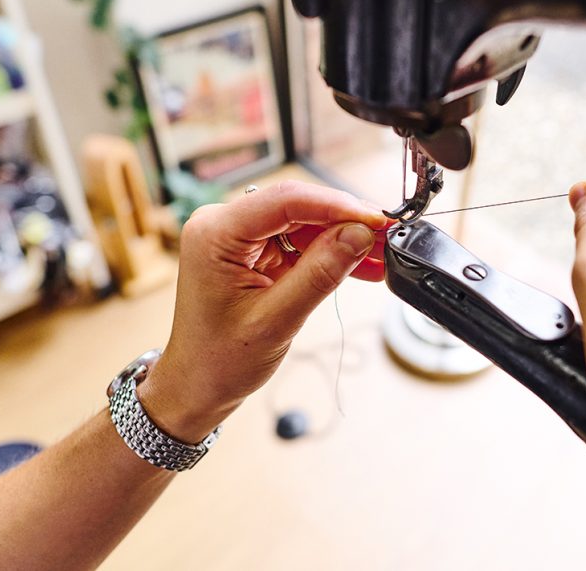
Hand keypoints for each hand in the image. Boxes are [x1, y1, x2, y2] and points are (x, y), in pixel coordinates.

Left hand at [139, 181, 389, 441]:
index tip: (375, 220)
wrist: (197, 385)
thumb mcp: (276, 320)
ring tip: (382, 254)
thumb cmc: (219, 360)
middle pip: (297, 206)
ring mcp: (237, 236)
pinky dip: (329, 252)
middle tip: (388, 236)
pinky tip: (361, 264)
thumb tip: (359, 235)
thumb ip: (320, 273)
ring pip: (304, 221)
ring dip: (343, 238)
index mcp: (214, 234)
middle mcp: (222, 225)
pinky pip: (298, 240)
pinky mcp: (252, 251)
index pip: (286, 200)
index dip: (337, 206)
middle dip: (346, 221)